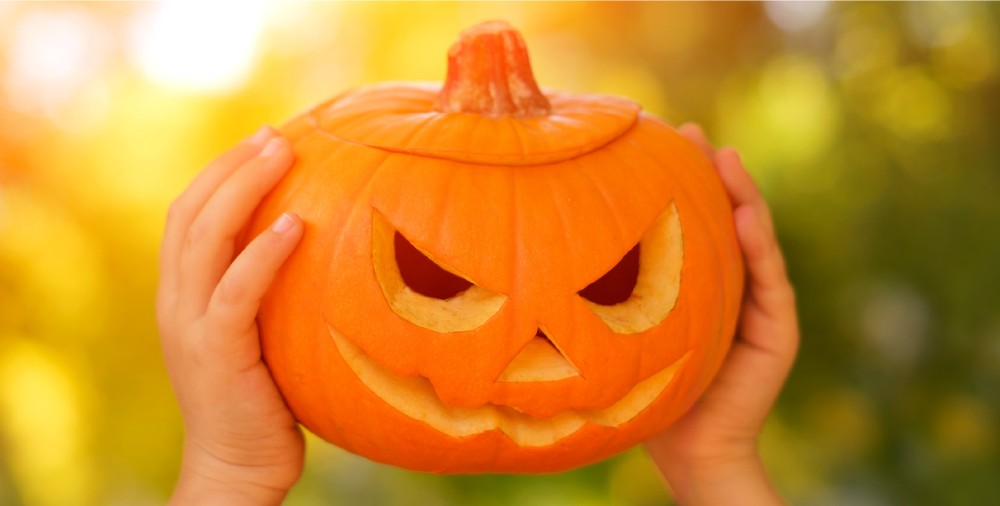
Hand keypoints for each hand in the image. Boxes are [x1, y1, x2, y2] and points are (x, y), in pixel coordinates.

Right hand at [157, 127, 304, 504]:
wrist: (236, 468)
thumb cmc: (262, 402)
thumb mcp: (260, 336)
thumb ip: (268, 294)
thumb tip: (326, 248)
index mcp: (182, 294)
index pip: (188, 214)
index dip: (221, 172)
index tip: (262, 140)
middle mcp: (176, 302)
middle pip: (190, 212)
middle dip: (231, 166)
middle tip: (275, 135)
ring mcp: (189, 325)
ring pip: (204, 237)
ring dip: (243, 188)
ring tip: (282, 153)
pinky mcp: (215, 352)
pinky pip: (236, 290)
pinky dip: (261, 253)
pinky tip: (294, 225)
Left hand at [645, 124, 798, 504]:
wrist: (688, 449)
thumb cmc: (647, 392)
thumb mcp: (625, 331)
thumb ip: (612, 292)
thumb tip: (547, 249)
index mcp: (700, 283)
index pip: (694, 221)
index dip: (681, 180)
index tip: (656, 138)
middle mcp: (732, 286)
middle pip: (726, 216)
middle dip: (712, 171)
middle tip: (689, 132)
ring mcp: (761, 305)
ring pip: (754, 237)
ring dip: (743, 194)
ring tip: (724, 157)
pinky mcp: (778, 329)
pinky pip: (770, 279)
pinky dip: (758, 244)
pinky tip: (742, 215)